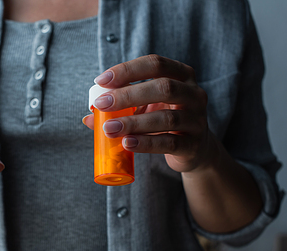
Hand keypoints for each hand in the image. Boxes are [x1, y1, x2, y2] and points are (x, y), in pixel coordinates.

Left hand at [83, 55, 213, 172]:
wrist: (195, 150)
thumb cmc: (165, 121)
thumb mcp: (147, 108)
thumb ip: (121, 108)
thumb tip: (88, 116)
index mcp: (182, 76)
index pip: (155, 64)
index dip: (127, 70)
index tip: (101, 80)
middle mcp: (194, 94)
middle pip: (163, 88)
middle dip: (128, 95)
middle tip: (102, 104)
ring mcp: (197, 120)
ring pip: (166, 118)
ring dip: (133, 122)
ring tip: (109, 128)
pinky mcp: (194, 145)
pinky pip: (169, 143)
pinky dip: (146, 143)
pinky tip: (127, 143)